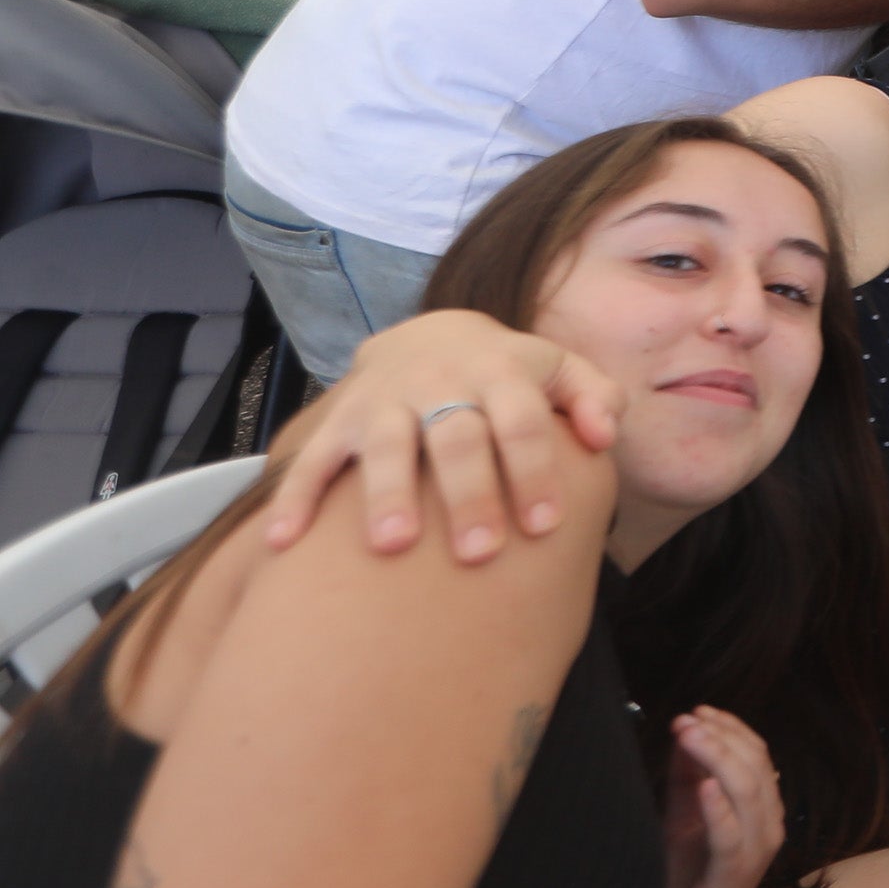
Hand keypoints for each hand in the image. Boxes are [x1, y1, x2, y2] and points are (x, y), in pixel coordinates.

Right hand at [257, 312, 622, 561]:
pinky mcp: (338, 419)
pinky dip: (295, 498)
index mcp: (501, 372)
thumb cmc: (510, 374)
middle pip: (456, 437)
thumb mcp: (560, 370)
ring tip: (395, 546)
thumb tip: (604, 435)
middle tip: (478, 553)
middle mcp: (441, 382)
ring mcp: (385, 400)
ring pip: (385, 445)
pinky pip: (312, 458)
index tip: (543, 526)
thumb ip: (594, 397)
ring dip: (388, 493)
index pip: (522, 422)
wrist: (429, 334)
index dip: (534, 470)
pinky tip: (284, 542)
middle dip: (468, 494)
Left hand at [652, 707, 784, 887]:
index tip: (697, 711)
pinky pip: (732, 838)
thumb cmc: (679, 884)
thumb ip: (688, 780)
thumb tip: (687, 730)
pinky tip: (703, 787)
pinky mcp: (732, 879)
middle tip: (688, 720)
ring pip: (750, 794)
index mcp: (760, 814)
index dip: (732, 729)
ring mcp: (753, 856)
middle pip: (757, 768)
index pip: (759, 757)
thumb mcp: (681, 820)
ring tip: (691, 737)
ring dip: (719, 760)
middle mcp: (767, 830)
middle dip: (723, 738)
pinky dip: (719, 809)